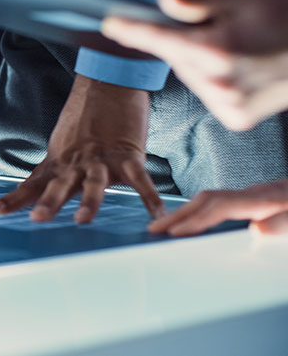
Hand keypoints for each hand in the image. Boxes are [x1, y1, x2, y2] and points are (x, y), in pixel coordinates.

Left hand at [0, 75, 165, 222]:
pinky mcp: (128, 154)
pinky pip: (140, 179)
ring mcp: (102, 158)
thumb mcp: (61, 147)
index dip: (13, 199)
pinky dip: (149, 197)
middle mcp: (76, 162)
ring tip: (82, 219)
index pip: (31, 184)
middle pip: (60, 185)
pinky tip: (156, 214)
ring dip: (88, 201)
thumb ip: (54, 173)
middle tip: (39, 218)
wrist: (108, 83)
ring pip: (94, 182)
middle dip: (50, 202)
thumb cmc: (85, 119)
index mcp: (58, 162)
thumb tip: (39, 195)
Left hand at [102, 0, 287, 130]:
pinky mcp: (237, 117)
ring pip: (190, 76)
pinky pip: (208, 93)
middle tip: (215, 27)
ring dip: (198, 61)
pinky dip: (214, 79)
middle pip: (175, 58)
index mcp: (217, 51)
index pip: (159, 39)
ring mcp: (229, 105)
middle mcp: (220, 83)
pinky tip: (239, 67)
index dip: (132, 30)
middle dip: (183, 41)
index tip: (111, 24)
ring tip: (236, 46)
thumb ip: (195, 1)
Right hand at [148, 179, 287, 235]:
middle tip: (153, 229)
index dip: (194, 220)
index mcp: (266, 199)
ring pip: (213, 199)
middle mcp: (257, 194)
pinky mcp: (262, 199)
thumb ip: (285, 224)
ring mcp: (258, 195)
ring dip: (187, 212)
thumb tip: (256, 230)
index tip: (172, 234)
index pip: (219, 207)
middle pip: (208, 199)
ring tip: (165, 226)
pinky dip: (203, 211)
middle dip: (179, 214)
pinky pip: (223, 203)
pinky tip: (198, 221)